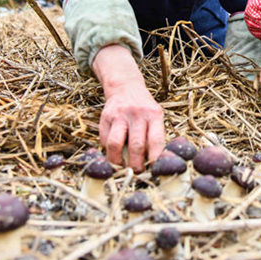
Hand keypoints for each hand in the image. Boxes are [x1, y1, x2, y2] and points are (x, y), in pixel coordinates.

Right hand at [93, 45, 164, 171]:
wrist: (125, 87)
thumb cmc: (144, 108)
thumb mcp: (155, 116)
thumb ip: (153, 136)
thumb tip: (151, 164)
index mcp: (154, 115)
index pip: (155, 141)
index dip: (154, 159)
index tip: (154, 170)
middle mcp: (137, 114)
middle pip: (136, 146)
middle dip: (136, 165)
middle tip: (137, 172)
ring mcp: (119, 115)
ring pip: (115, 144)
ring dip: (118, 161)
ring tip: (122, 167)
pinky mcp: (105, 117)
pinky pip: (105, 140)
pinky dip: (108, 151)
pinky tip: (114, 152)